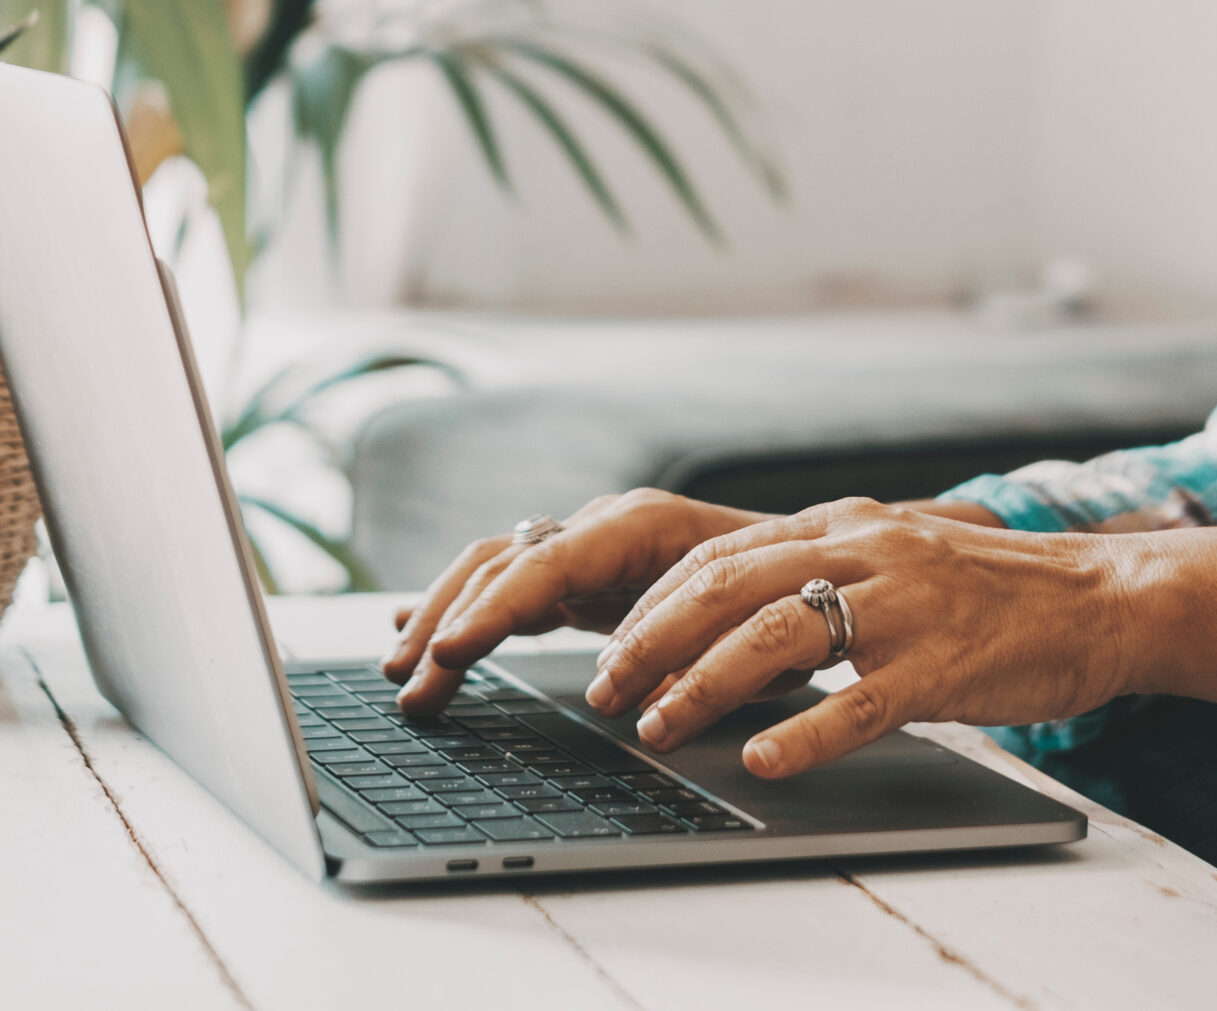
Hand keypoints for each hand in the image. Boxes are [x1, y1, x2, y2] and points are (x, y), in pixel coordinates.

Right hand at [383, 489, 767, 714]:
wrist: (819, 567)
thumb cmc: (792, 597)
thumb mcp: (760, 635)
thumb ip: (700, 656)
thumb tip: (642, 692)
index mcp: (647, 526)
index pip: (551, 561)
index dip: (496, 607)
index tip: (451, 652)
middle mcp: (607, 524)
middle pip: (506, 564)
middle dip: (449, 621)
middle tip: (405, 683)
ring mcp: (590, 545)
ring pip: (494, 569)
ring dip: (442, 617)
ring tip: (398, 669)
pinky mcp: (583, 573)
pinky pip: (508, 584)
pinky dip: (461, 608)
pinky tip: (412, 631)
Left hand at [583, 497, 1142, 778]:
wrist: (1102, 598)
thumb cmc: (993, 594)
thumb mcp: (894, 558)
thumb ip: (818, 575)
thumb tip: (724, 624)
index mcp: (844, 524)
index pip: (718, 557)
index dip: (652, 608)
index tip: (609, 655)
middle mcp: (866, 550)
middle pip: (727, 587)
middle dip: (652, 645)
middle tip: (608, 695)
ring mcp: (906, 605)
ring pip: (778, 635)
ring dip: (704, 687)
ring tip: (661, 729)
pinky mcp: (945, 664)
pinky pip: (860, 700)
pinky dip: (804, 734)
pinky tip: (765, 762)